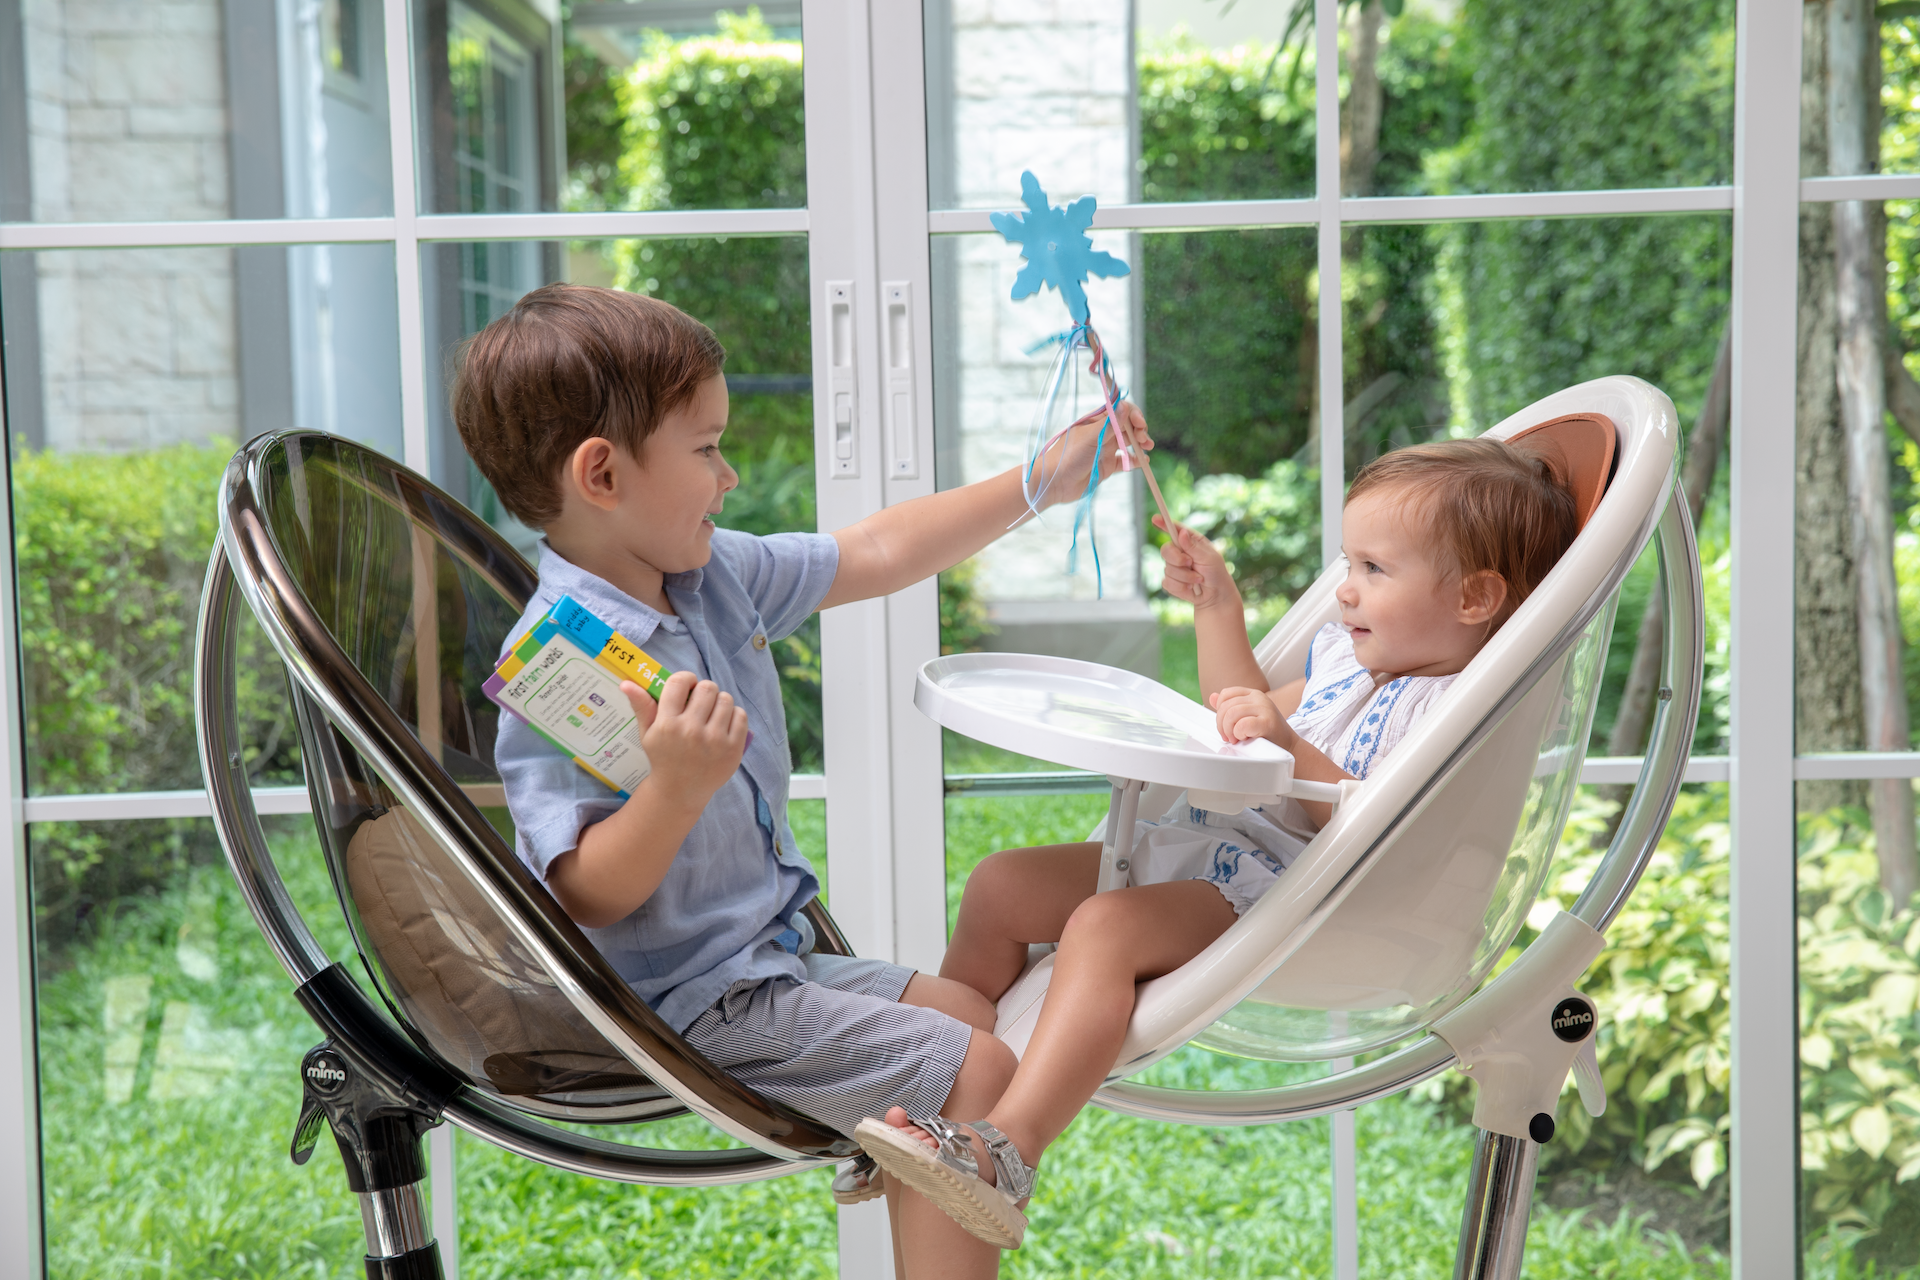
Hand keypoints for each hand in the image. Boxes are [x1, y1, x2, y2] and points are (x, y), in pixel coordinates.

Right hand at [624, 670, 747, 804]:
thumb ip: (641, 706)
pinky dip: (734, 715)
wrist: (681, 791)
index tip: (687, 686)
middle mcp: (691, 731)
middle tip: (700, 702)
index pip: (679, 682)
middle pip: (707, 687)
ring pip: (725, 699)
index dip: (685, 679)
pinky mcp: (733, 749)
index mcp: (668, 725)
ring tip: (711, 714)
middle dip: (703, 690)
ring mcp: (715, 740)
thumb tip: (626, 683)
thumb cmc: (663, 757)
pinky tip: (723, 724)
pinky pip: (741, 715)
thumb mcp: (648, 734)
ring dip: (719, 702)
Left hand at [1035, 402, 1153, 505]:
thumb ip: (1110, 424)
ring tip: (1147, 447)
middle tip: (1143, 439)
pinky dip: (1135, 460)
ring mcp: (1105, 450)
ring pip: (1129, 443)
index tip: (1139, 423)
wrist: (1054, 483)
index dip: (1132, 414)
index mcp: (1096, 422)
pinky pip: (1126, 461)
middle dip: (1139, 430)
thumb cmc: (1068, 456)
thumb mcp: (1091, 437)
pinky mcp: (1107, 466)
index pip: (1120, 411)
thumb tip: (1125, 406)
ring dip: (1140, 443)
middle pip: (1127, 426)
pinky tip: (1143, 462)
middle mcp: (1102, 434)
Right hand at [1154, 514, 1238, 611]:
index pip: (1175, 530)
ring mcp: (1174, 567)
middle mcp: (1180, 552)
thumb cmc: (1216, 573)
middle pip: (1165, 550)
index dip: (1164, 524)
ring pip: (1167, 569)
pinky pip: (1167, 582)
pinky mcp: (1170, 582)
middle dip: (1177, 559)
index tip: (1155, 519)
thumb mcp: (1209, 558)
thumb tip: (1181, 533)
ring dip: (1185, 576)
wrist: (1215, 595)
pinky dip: (1181, 587)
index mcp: (1190, 542)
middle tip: (1190, 563)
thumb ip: (1193, 547)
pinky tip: (1190, 588)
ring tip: (1198, 579)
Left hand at [1209, 686, 1290, 745]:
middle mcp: (1259, 698)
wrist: (1290, 748)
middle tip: (1229, 737)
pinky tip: (1245, 738)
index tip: (1225, 725)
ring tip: (1236, 739)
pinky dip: (1239, 734)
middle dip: (1222, 724)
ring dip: (1229, 731)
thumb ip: (1230, 707)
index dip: (1220, 710)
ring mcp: (1264, 708)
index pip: (1226, 694)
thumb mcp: (1247, 716)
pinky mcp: (1268, 722)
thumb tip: (1212, 697)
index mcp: (1253, 694)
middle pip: (1226, 705)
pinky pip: (1242, 725)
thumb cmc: (1268, 734)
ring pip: (1232, 714)